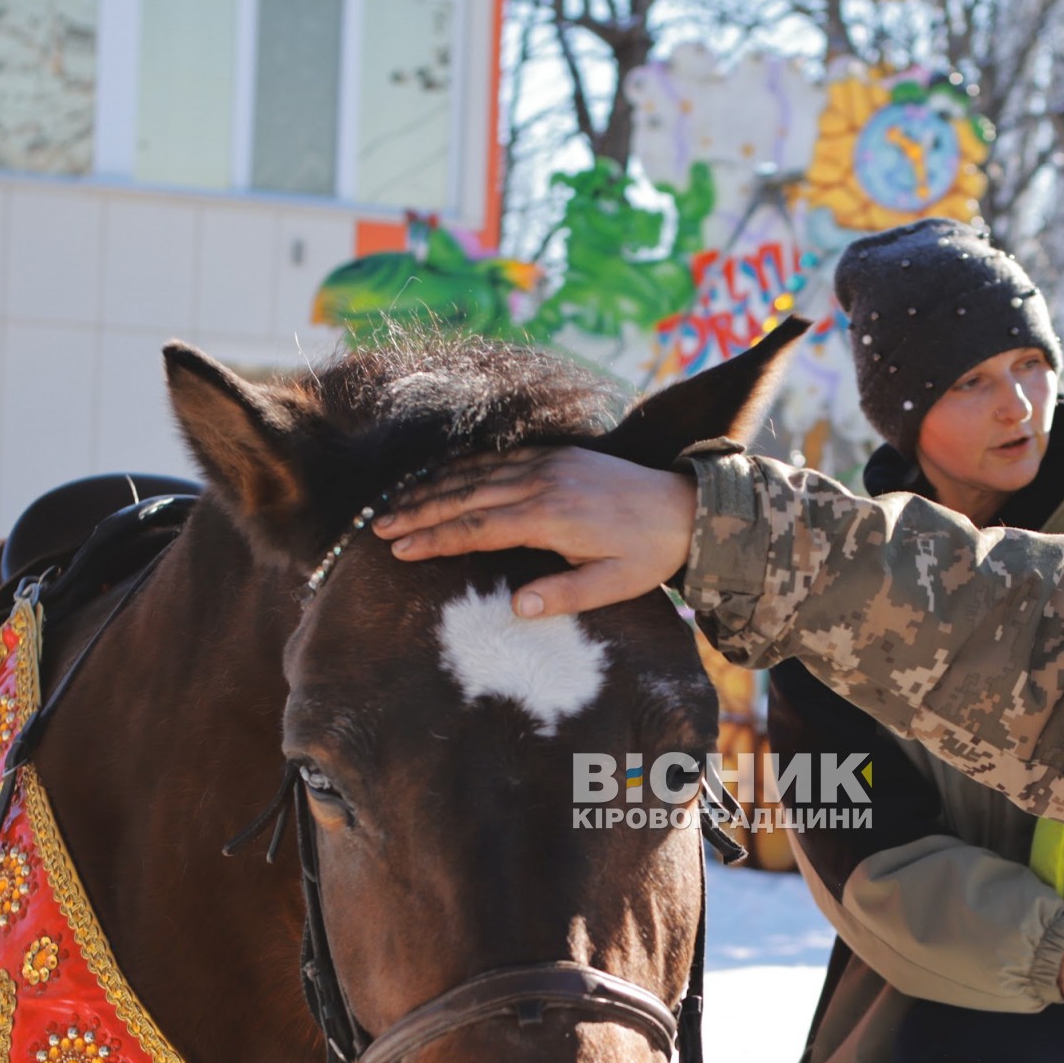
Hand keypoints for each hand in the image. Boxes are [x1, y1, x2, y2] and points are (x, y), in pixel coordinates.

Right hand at [371, 447, 697, 616]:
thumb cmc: (649, 553)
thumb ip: (563, 595)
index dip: (434, 538)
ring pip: (476, 472)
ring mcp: (548, 463)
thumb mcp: (613, 585)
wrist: (685, 507)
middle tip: (378, 527)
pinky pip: (498, 457)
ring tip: (395, 503)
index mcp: (551, 516)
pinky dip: (463, 466)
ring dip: (433, 487)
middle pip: (465, 495)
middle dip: (418, 511)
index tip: (398, 549)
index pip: (477, 526)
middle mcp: (542, 483)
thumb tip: (515, 608)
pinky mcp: (556, 453)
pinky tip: (441, 476)